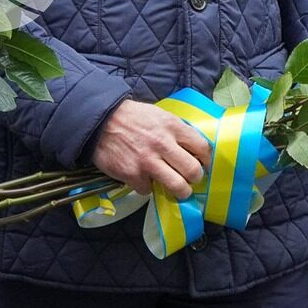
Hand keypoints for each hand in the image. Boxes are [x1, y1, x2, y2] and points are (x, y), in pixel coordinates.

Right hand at [93, 101, 210, 200]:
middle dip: (196, 179)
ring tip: (178, 190)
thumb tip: (193, 149)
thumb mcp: (159, 115)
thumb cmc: (133, 118)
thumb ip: (176, 131)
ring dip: (180, 191)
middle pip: (193, 171)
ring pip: (177, 186)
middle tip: (192, 180)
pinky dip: (146, 186)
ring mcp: (148, 161)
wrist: (101, 121)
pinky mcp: (132, 175)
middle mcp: (163, 144)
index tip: (205, 165)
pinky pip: (148, 189)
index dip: (207, 160)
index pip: (202, 147)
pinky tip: (143, 178)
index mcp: (172, 126)